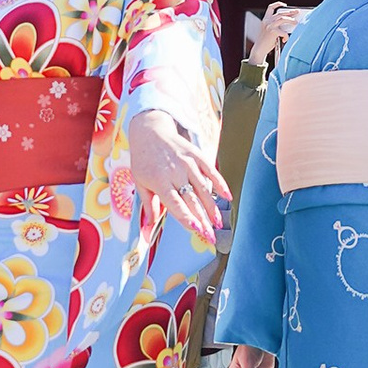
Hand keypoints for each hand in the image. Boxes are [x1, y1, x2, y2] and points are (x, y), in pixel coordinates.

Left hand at [127, 110, 230, 247]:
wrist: (150, 131)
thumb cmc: (143, 160)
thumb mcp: (139, 182)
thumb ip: (147, 205)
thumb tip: (148, 229)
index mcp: (159, 181)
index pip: (175, 203)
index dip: (186, 216)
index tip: (196, 228)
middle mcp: (175, 173)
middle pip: (192, 200)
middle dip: (203, 220)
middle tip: (210, 236)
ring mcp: (188, 164)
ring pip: (204, 189)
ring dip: (212, 208)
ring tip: (218, 223)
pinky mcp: (197, 156)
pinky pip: (211, 171)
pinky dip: (220, 184)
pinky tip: (228, 197)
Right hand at [255, 2, 303, 65]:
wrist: (259, 49)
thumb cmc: (267, 40)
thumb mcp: (270, 30)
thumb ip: (277, 25)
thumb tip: (290, 21)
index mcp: (265, 19)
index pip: (270, 7)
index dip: (278, 4)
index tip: (285, 5)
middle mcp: (267, 21)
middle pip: (280, 13)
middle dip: (290, 12)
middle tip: (297, 12)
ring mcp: (269, 26)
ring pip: (282, 19)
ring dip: (290, 20)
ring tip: (296, 23)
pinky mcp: (272, 32)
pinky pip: (283, 32)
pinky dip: (286, 36)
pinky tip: (285, 39)